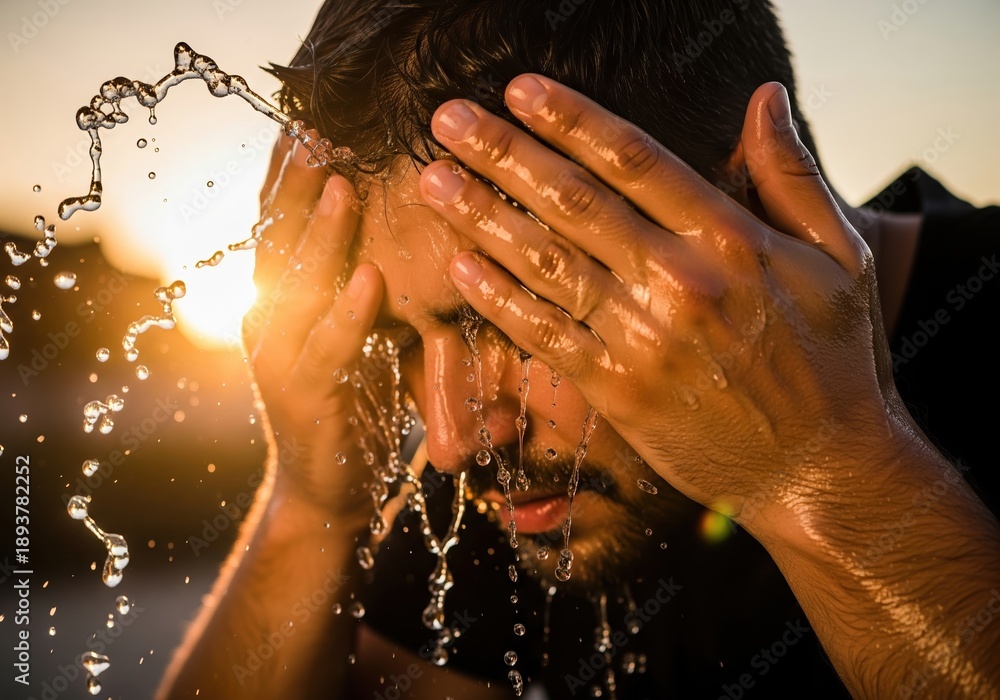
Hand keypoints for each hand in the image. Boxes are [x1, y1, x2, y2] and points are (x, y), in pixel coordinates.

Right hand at [245, 137, 383, 530]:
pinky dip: (349, 315)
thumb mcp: (347, 331)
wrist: (325, 489)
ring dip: (319, 237)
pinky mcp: (308, 400)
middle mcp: (266, 322)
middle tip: (317, 130)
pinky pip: (330, 350)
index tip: (304, 122)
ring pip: (297, 289)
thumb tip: (385, 230)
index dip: (286, 176)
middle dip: (296, 186)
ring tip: (342, 186)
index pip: (274, 226)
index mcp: (274, 301)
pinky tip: (369, 280)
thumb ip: (351, 284)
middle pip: (276, 243)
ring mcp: (280, 362)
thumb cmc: (347, 400)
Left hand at [418, 77, 897, 528]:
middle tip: (447, 119)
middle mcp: (679, 281)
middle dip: (502, 153)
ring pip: (545, 262)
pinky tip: (458, 265)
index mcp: (731, 238)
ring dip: (481, 216)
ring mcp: (643, 339)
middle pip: (572, 201)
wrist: (819, 469)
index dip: (570, 118)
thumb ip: (793, 174)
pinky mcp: (618, 391)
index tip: (520, 89)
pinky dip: (497, 300)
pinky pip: (544, 335)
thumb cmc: (834, 361)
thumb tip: (766, 97)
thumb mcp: (839, 256)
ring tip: (432, 180)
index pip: (633, 159)